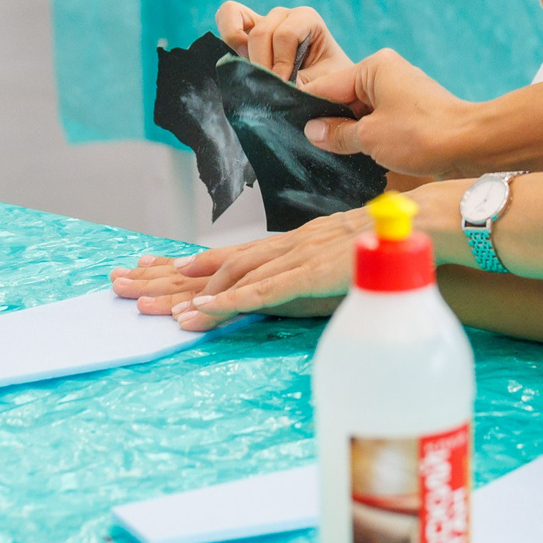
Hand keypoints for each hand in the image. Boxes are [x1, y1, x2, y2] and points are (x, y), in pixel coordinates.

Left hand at [123, 208, 376, 329]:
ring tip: (147, 309)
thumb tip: (315, 282)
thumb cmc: (392, 245)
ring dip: (186, 294)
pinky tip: (201, 314)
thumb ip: (325, 269)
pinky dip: (228, 304)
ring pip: (228, 278)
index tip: (150, 269)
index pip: (230, 254)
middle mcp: (284, 246)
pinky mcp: (308, 274)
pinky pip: (261, 293)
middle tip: (120, 284)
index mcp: (292, 243)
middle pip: (214, 263)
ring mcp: (295, 258)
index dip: (188, 263)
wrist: (422, 229)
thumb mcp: (348, 259)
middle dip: (165, 275)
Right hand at [215, 0, 350, 85]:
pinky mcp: (245, 31)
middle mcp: (283, 15)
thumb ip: (301, 85)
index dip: (282, 62)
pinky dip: (228, 38)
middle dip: (262, 63)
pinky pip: (227, 17)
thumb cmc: (328, 81)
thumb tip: (277, 89)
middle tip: (269, 86)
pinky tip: (240, 64)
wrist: (326, 86)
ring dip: (243, 52)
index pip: (285, 34)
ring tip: (252, 72)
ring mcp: (262, 20)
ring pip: (237, 20)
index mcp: (307, 19)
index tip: (285, 85)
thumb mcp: (323, 84)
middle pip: (260, 32)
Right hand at [297, 49, 477, 177]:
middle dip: (331, 123)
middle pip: (344, 98)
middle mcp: (387, 72)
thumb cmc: (422, 135)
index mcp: (374, 68)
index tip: (286, 126)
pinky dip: (369, 135)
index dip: (307, 108)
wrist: (471, 144)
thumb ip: (337, 134)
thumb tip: (313, 131)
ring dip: (350, 133)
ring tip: (332, 155)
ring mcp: (401, 91)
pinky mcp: (412, 110)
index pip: (327, 86)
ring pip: (362, 112)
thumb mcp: (370, 137)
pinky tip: (359, 155)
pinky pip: (380, 120)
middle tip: (309, 148)